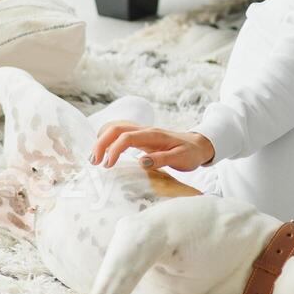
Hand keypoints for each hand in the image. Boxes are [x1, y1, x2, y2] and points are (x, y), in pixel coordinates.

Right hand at [90, 122, 214, 171]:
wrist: (199, 144)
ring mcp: (142, 131)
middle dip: (101, 143)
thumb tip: (141, 162)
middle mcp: (145, 130)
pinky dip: (108, 139)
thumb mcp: (181, 159)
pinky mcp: (140, 136)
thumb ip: (162, 159)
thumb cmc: (190, 153)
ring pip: (116, 128)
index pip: (127, 137)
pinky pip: (120, 132)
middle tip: (94, 162)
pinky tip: (104, 151)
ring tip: (95, 158)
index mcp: (154, 135)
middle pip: (116, 128)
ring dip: (102, 140)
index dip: (114, 150)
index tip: (108, 166)